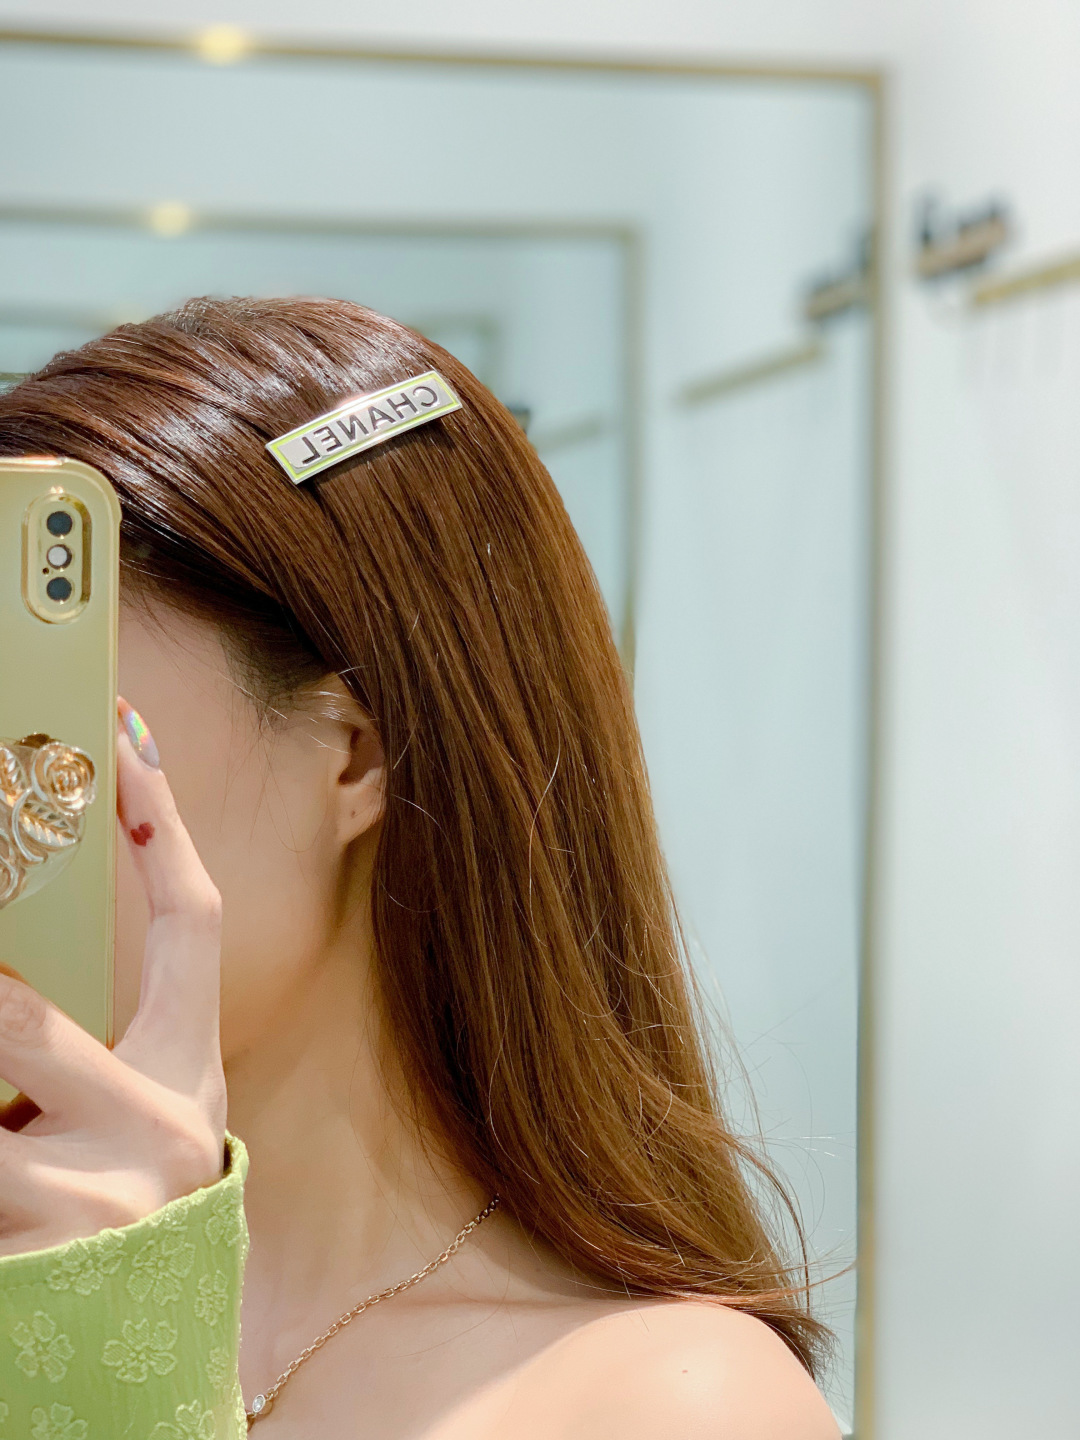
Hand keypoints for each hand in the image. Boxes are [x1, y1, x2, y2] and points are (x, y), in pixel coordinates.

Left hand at [0, 699, 225, 1254]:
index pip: (193, 921)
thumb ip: (82, 1036)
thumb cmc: (123, 1189)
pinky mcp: (35, 1262)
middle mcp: (160, 1129)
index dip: (164, 822)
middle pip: (20, 1017)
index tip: (125, 732)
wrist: (140, 1340)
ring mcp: (97, 1202)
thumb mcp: (132, 1105)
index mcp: (191, 1071)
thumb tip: (10, 964)